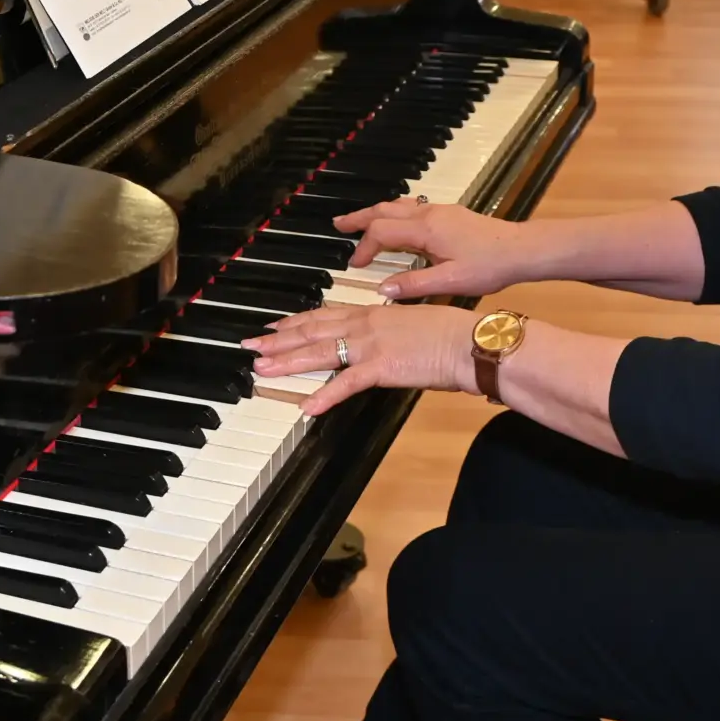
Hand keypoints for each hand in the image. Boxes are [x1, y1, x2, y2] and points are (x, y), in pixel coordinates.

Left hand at [242, 302, 477, 414]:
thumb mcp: (413, 321)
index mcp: (372, 313)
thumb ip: (391, 328)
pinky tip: (306, 407)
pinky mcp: (380, 368)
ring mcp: (370, 346)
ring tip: (262, 370)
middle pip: (312, 332)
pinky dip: (324, 396)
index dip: (296, 322)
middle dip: (278, 340)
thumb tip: (383, 336)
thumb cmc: (450, 331)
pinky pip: (346, 384)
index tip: (274, 326)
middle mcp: (365, 325)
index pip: (324, 315)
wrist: (467, 341)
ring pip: (319, 353)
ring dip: (288, 362)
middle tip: (251, 346)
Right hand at [334, 196, 539, 298]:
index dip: (364, 247)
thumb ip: (414, 285)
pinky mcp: (450, 213)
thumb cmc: (489, 267)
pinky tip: (396, 220)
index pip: (381, 232)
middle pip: (384, 210)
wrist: (520, 250)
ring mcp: (440, 211)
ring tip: (359, 220)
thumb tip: (382, 290)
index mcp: (425, 230)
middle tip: (337, 224)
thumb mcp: (450, 281)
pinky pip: (412, 206)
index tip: (355, 264)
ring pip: (398, 205)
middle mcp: (429, 214)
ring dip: (375, 212)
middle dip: (359, 218)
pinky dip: (394, 212)